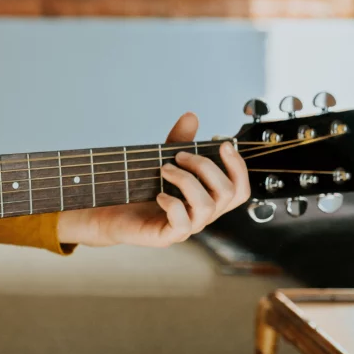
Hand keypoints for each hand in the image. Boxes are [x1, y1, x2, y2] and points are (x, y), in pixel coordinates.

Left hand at [56, 112, 250, 247]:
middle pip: (228, 192)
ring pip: (207, 206)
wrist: (113, 213)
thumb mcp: (163, 159)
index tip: (222, 143)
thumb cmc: (143, 189)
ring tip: (164, 170)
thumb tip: (191, 116)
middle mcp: (203, 214)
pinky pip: (183, 224)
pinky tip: (159, 195)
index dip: (238, 166)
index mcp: (208, 197)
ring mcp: (189, 227)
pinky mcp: (169, 236)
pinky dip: (172, 204)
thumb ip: (179, 140)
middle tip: (179, 156)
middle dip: (206, 166)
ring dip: (187, 180)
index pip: (240, 188)